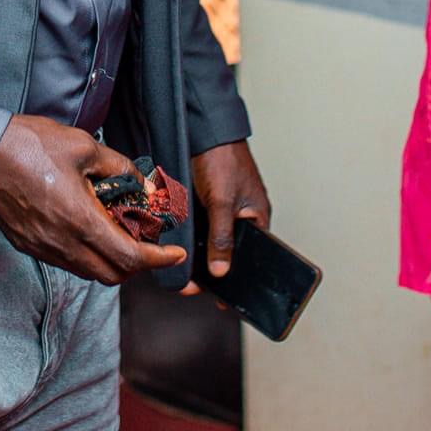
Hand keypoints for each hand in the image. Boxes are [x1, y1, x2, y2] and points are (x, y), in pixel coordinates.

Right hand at [0, 116, 187, 285]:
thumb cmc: (30, 145)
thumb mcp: (85, 146)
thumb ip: (119, 169)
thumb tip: (143, 185)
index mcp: (80, 221)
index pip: (129, 258)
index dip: (158, 259)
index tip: (175, 252)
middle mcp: (62, 244)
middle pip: (112, 275)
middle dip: (138, 264)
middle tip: (150, 242)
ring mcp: (43, 248)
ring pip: (89, 272)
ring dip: (112, 260)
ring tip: (121, 233)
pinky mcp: (29, 245)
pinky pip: (68, 262)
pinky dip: (88, 255)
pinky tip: (91, 229)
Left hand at [181, 140, 270, 294]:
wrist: (204, 130)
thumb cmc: (224, 159)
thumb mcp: (223, 202)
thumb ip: (222, 237)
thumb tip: (221, 271)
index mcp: (256, 220)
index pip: (250, 259)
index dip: (237, 279)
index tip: (221, 299)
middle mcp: (239, 219)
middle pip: (226, 252)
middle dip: (210, 269)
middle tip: (191, 285)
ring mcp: (220, 212)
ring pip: (208, 241)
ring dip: (197, 252)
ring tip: (181, 269)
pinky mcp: (202, 204)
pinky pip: (196, 227)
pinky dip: (187, 235)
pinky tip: (175, 245)